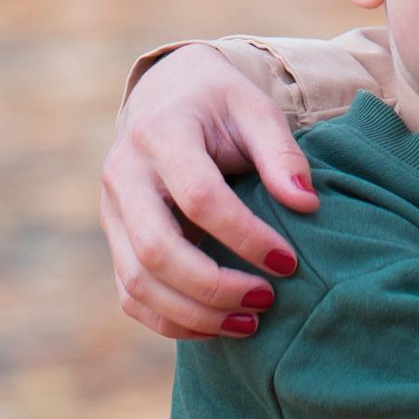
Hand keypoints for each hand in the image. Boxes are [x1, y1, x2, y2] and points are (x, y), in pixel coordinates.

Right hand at [100, 45, 318, 339]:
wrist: (165, 93)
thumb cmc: (219, 104)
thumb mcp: (254, 109)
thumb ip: (281, 153)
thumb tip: (306, 204)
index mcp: (160, 134)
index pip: (199, 198)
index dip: (246, 237)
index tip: (289, 262)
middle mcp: (124, 174)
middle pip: (156, 249)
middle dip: (215, 287)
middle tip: (267, 299)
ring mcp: (112, 210)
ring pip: (138, 281)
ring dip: (195, 314)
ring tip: (250, 323)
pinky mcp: (115, 238)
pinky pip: (131, 295)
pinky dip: (171, 321)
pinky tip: (217, 326)